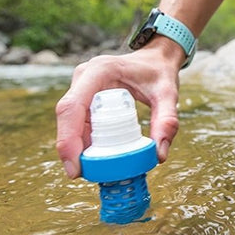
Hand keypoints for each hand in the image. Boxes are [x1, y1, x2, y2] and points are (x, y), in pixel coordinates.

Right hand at [54, 38, 183, 178]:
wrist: (155, 59)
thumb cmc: (159, 73)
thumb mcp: (168, 94)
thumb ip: (167, 121)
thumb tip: (158, 156)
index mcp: (99, 71)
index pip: (73, 106)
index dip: (68, 138)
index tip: (74, 166)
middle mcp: (84, 77)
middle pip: (66, 116)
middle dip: (69, 147)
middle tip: (80, 174)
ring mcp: (81, 87)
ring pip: (69, 122)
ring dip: (75, 146)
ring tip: (92, 169)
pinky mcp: (84, 97)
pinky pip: (77, 122)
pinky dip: (83, 141)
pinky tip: (94, 158)